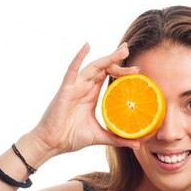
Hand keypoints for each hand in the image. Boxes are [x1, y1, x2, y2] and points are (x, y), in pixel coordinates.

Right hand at [29, 42, 140, 156]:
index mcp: (92, 95)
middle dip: (117, 59)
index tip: (137, 69)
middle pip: (103, 68)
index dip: (122, 71)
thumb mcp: (100, 136)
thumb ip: (118, 138)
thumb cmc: (72, 137)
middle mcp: (84, 87)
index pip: (108, 76)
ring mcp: (75, 86)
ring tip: (122, 51)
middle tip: (129, 51)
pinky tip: (87, 46)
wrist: (53, 143)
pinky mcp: (66, 89)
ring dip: (108, 58)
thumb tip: (138, 144)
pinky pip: (72, 70)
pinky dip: (79, 57)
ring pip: (93, 66)